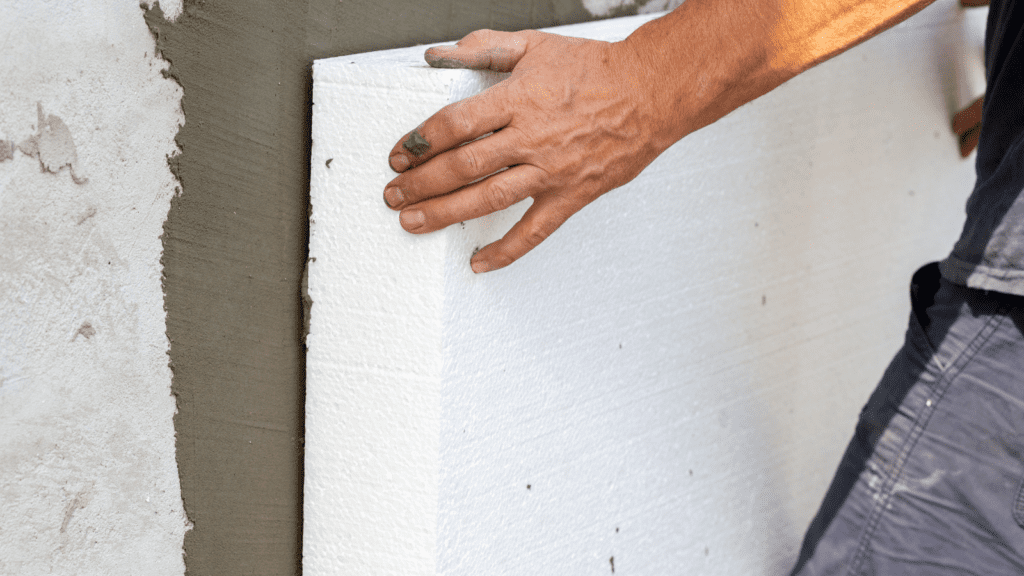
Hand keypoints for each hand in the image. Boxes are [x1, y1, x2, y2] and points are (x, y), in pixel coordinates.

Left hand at [383, 29, 666, 272]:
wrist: (650, 93)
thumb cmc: (594, 70)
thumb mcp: (534, 45)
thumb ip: (483, 48)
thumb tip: (438, 54)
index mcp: (517, 100)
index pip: (454, 124)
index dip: (420, 142)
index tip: (400, 156)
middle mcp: (530, 138)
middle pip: (462, 166)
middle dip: (421, 183)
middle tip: (394, 195)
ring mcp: (550, 171)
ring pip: (488, 199)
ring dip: (445, 213)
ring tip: (413, 223)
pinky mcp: (571, 196)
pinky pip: (534, 231)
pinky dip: (504, 251)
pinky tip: (478, 262)